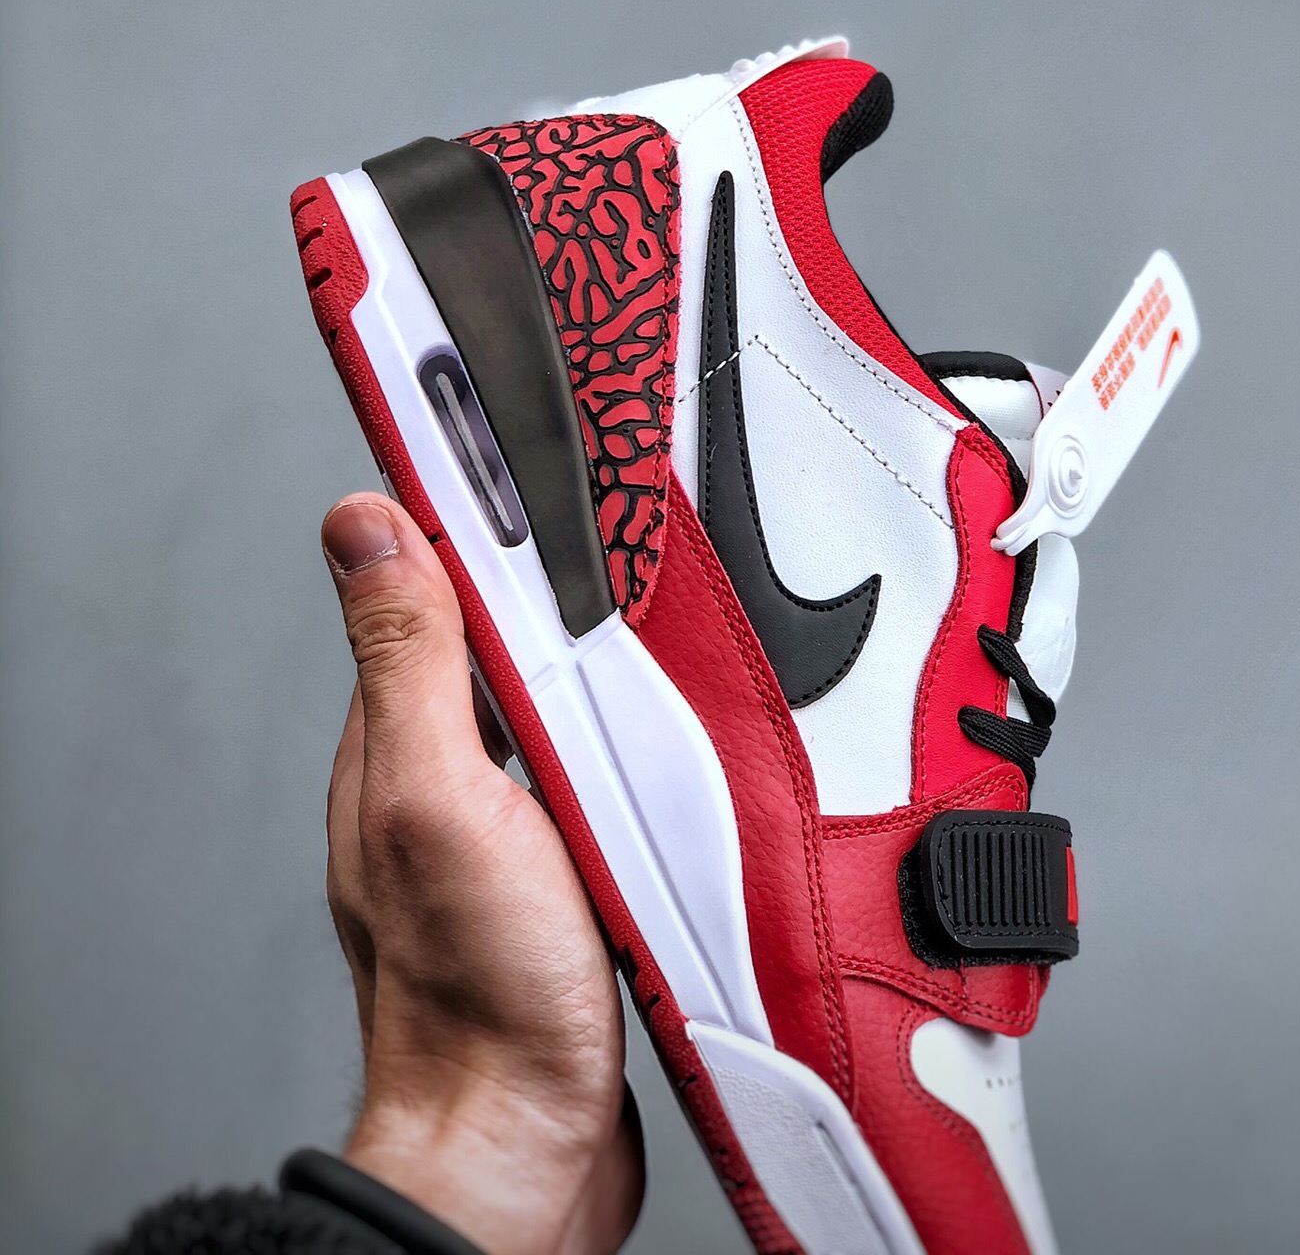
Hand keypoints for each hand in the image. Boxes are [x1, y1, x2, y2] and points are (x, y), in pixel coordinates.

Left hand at [321, 492, 643, 1254]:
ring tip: (656, 581)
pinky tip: (672, 721)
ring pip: (559, 700)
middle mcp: (446, 771)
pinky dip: (631, 733)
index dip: (463, 505)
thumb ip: (410, 662)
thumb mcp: (437, 798)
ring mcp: (508, 821)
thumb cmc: (477, 992)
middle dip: (549, 568)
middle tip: (615, 494)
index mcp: (403, 737)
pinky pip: (598, 770)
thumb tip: (362, 524)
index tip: (503, 427)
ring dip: (601, 652)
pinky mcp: (565, 867)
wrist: (529, 1140)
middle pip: (500, 632)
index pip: (427, 583)